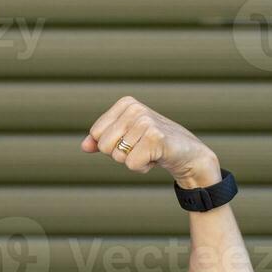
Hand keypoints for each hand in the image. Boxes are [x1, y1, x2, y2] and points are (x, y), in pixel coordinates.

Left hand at [80, 96, 219, 186]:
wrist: (187, 154)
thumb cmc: (153, 145)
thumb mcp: (126, 138)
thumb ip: (102, 140)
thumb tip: (84, 146)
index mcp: (126, 103)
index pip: (96, 133)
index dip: (111, 145)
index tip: (132, 140)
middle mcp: (135, 108)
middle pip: (104, 145)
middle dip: (120, 154)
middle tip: (141, 148)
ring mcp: (145, 121)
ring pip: (117, 156)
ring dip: (133, 161)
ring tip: (150, 151)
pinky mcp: (155, 138)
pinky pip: (132, 164)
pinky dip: (143, 167)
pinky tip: (157, 157)